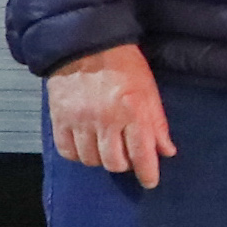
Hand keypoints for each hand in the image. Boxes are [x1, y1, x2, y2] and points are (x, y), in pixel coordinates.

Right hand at [46, 45, 175, 185]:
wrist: (86, 45)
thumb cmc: (125, 66)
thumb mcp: (150, 91)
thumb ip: (158, 123)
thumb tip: (166, 151)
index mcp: (133, 112)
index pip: (141, 154)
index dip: (147, 173)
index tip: (150, 181)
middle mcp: (106, 120)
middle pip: (114, 162)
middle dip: (124, 165)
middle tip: (127, 157)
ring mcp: (80, 120)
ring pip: (90, 159)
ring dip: (101, 159)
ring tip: (107, 149)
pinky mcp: (59, 118)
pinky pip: (67, 151)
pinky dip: (78, 154)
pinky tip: (86, 147)